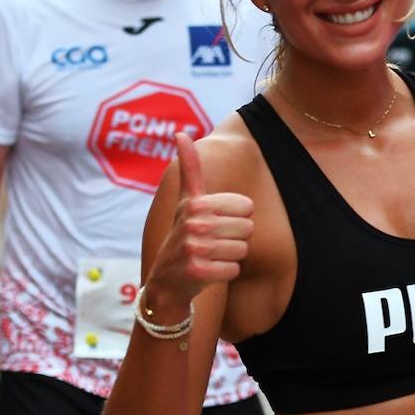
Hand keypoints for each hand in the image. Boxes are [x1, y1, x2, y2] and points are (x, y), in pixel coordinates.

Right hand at [144, 134, 253, 308]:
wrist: (166, 281)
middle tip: (213, 244)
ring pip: (243, 250)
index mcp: (195, 203)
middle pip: (248, 229)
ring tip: (210, 257)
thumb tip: (180, 133)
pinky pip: (235, 269)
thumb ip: (190, 169)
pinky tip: (208, 272)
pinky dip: (226, 273)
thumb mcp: (186, 201)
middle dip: (235, 239)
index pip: (247, 207)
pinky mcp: (197, 271)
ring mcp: (193, 248)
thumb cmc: (184, 235)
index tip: (215, 223)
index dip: (237, 218)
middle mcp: (192, 223)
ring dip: (231, 257)